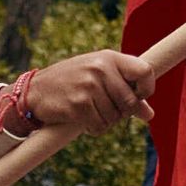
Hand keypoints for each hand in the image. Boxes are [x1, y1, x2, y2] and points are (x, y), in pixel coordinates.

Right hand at [25, 50, 150, 138]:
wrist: (36, 90)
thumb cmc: (72, 82)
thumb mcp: (99, 77)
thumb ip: (125, 90)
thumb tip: (149, 114)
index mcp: (109, 57)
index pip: (145, 71)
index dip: (146, 89)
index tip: (137, 97)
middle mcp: (101, 68)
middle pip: (131, 101)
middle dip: (122, 112)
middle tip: (105, 109)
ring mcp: (89, 86)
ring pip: (116, 117)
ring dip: (106, 121)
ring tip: (90, 111)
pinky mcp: (79, 104)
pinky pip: (100, 126)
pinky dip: (94, 128)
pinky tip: (82, 119)